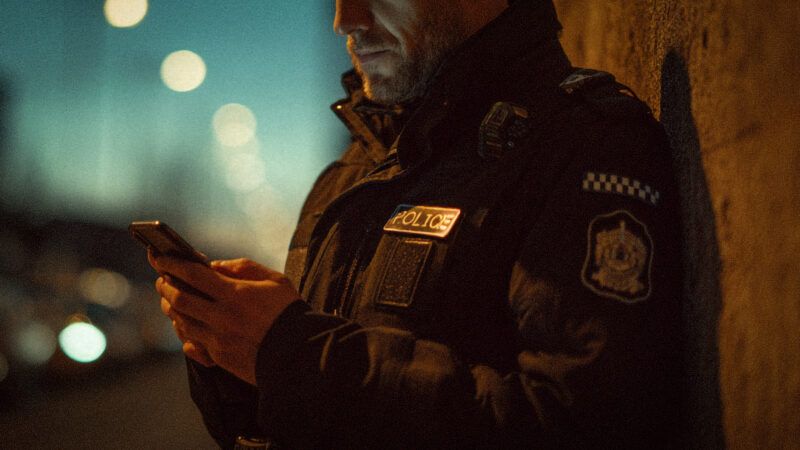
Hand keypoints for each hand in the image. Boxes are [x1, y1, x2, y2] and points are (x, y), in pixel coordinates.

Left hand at [150, 254, 301, 384]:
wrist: (302, 353)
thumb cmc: (290, 312)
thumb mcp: (275, 280)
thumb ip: (245, 268)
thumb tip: (216, 265)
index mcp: (235, 295)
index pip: (193, 275)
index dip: (172, 264)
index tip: (159, 257)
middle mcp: (222, 318)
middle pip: (180, 300)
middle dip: (165, 287)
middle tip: (162, 279)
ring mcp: (219, 340)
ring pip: (182, 323)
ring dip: (171, 309)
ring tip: (169, 299)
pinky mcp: (220, 358)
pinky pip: (192, 345)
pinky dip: (184, 333)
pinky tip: (184, 326)